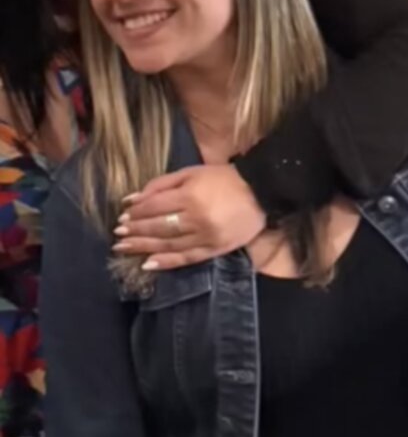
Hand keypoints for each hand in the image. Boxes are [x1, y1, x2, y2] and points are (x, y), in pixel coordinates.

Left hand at [112, 165, 266, 271]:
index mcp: (190, 196)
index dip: (136, 214)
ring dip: (144, 247)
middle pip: (158, 228)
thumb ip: (161, 185)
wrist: (260, 192)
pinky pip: (186, 259)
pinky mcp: (214, 250)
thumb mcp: (191, 173)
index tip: (122, 217)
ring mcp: (206, 237)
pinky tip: (149, 264)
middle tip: (118, 235)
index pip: (154, 207)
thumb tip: (132, 199)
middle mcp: (196, 219)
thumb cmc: (223, 179)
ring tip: (125, 248)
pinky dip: (166, 262)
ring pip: (168, 245)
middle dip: (136, 231)